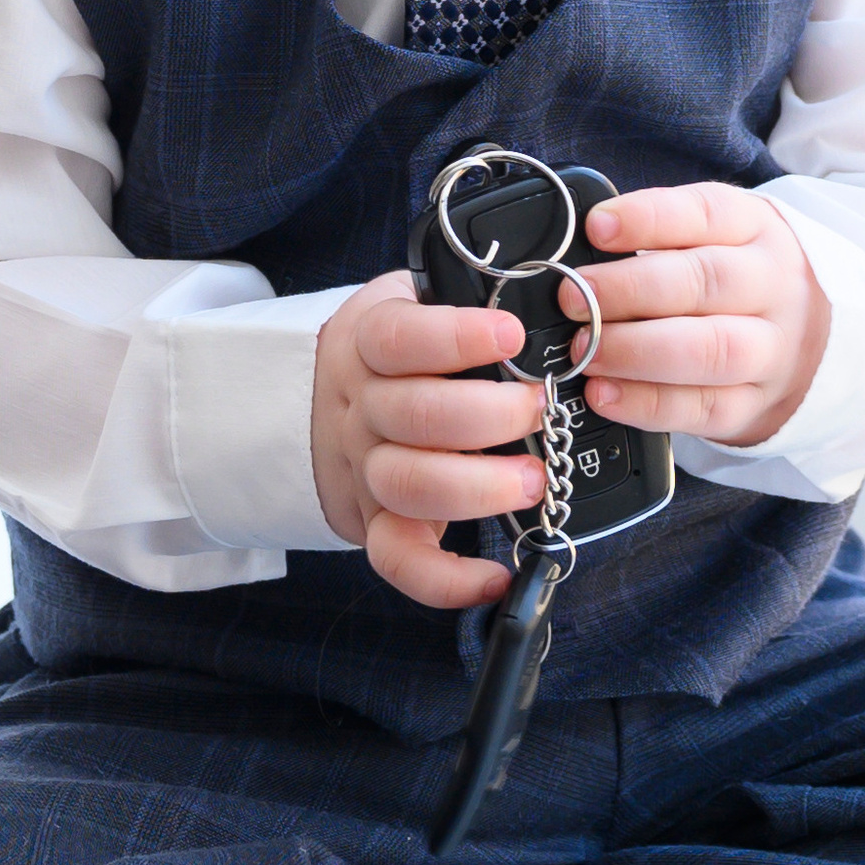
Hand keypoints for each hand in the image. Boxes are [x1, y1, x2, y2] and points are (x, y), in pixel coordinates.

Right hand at [311, 273, 545, 608]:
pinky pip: (399, 559)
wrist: (318, 400)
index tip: (511, 333)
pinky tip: (497, 573)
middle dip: (491, 416)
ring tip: (535, 480)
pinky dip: (447, 579)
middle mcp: (364, 406)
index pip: (401, 337)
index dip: (457, 336)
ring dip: (478, 488)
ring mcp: (367, 467)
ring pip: (408, 484)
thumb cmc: (398, 347)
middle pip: (415, 415)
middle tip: (539, 409)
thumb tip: (545, 285)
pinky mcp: (376, 521)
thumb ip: (463, 294)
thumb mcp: (413, 298)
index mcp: (371, 342)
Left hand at [568, 183, 828, 445]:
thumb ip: (658, 238)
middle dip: (629, 290)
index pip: (705, 213)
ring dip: (636, 350)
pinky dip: (646, 403)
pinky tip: (604, 393)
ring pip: (710, 349)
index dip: (647, 219)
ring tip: (585, 349)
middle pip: (705, 282)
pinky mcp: (754, 404)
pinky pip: (702, 408)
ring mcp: (771, 350)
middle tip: (573, 298)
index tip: (596, 228)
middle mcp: (773, 286)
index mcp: (756, 230)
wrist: (814, 340)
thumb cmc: (737, 280)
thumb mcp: (717, 237)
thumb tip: (578, 253)